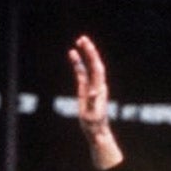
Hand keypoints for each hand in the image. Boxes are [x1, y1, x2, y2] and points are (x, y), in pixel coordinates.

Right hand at [68, 35, 123, 169]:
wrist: (96, 131)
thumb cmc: (94, 124)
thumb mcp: (92, 113)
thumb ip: (92, 102)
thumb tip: (93, 91)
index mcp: (99, 88)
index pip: (96, 68)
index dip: (92, 56)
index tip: (85, 45)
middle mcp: (98, 85)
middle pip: (94, 64)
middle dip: (89, 51)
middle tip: (83, 38)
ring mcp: (92, 86)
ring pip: (88, 67)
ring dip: (84, 54)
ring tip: (78, 42)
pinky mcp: (86, 89)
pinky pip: (82, 73)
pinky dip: (77, 64)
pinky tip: (72, 55)